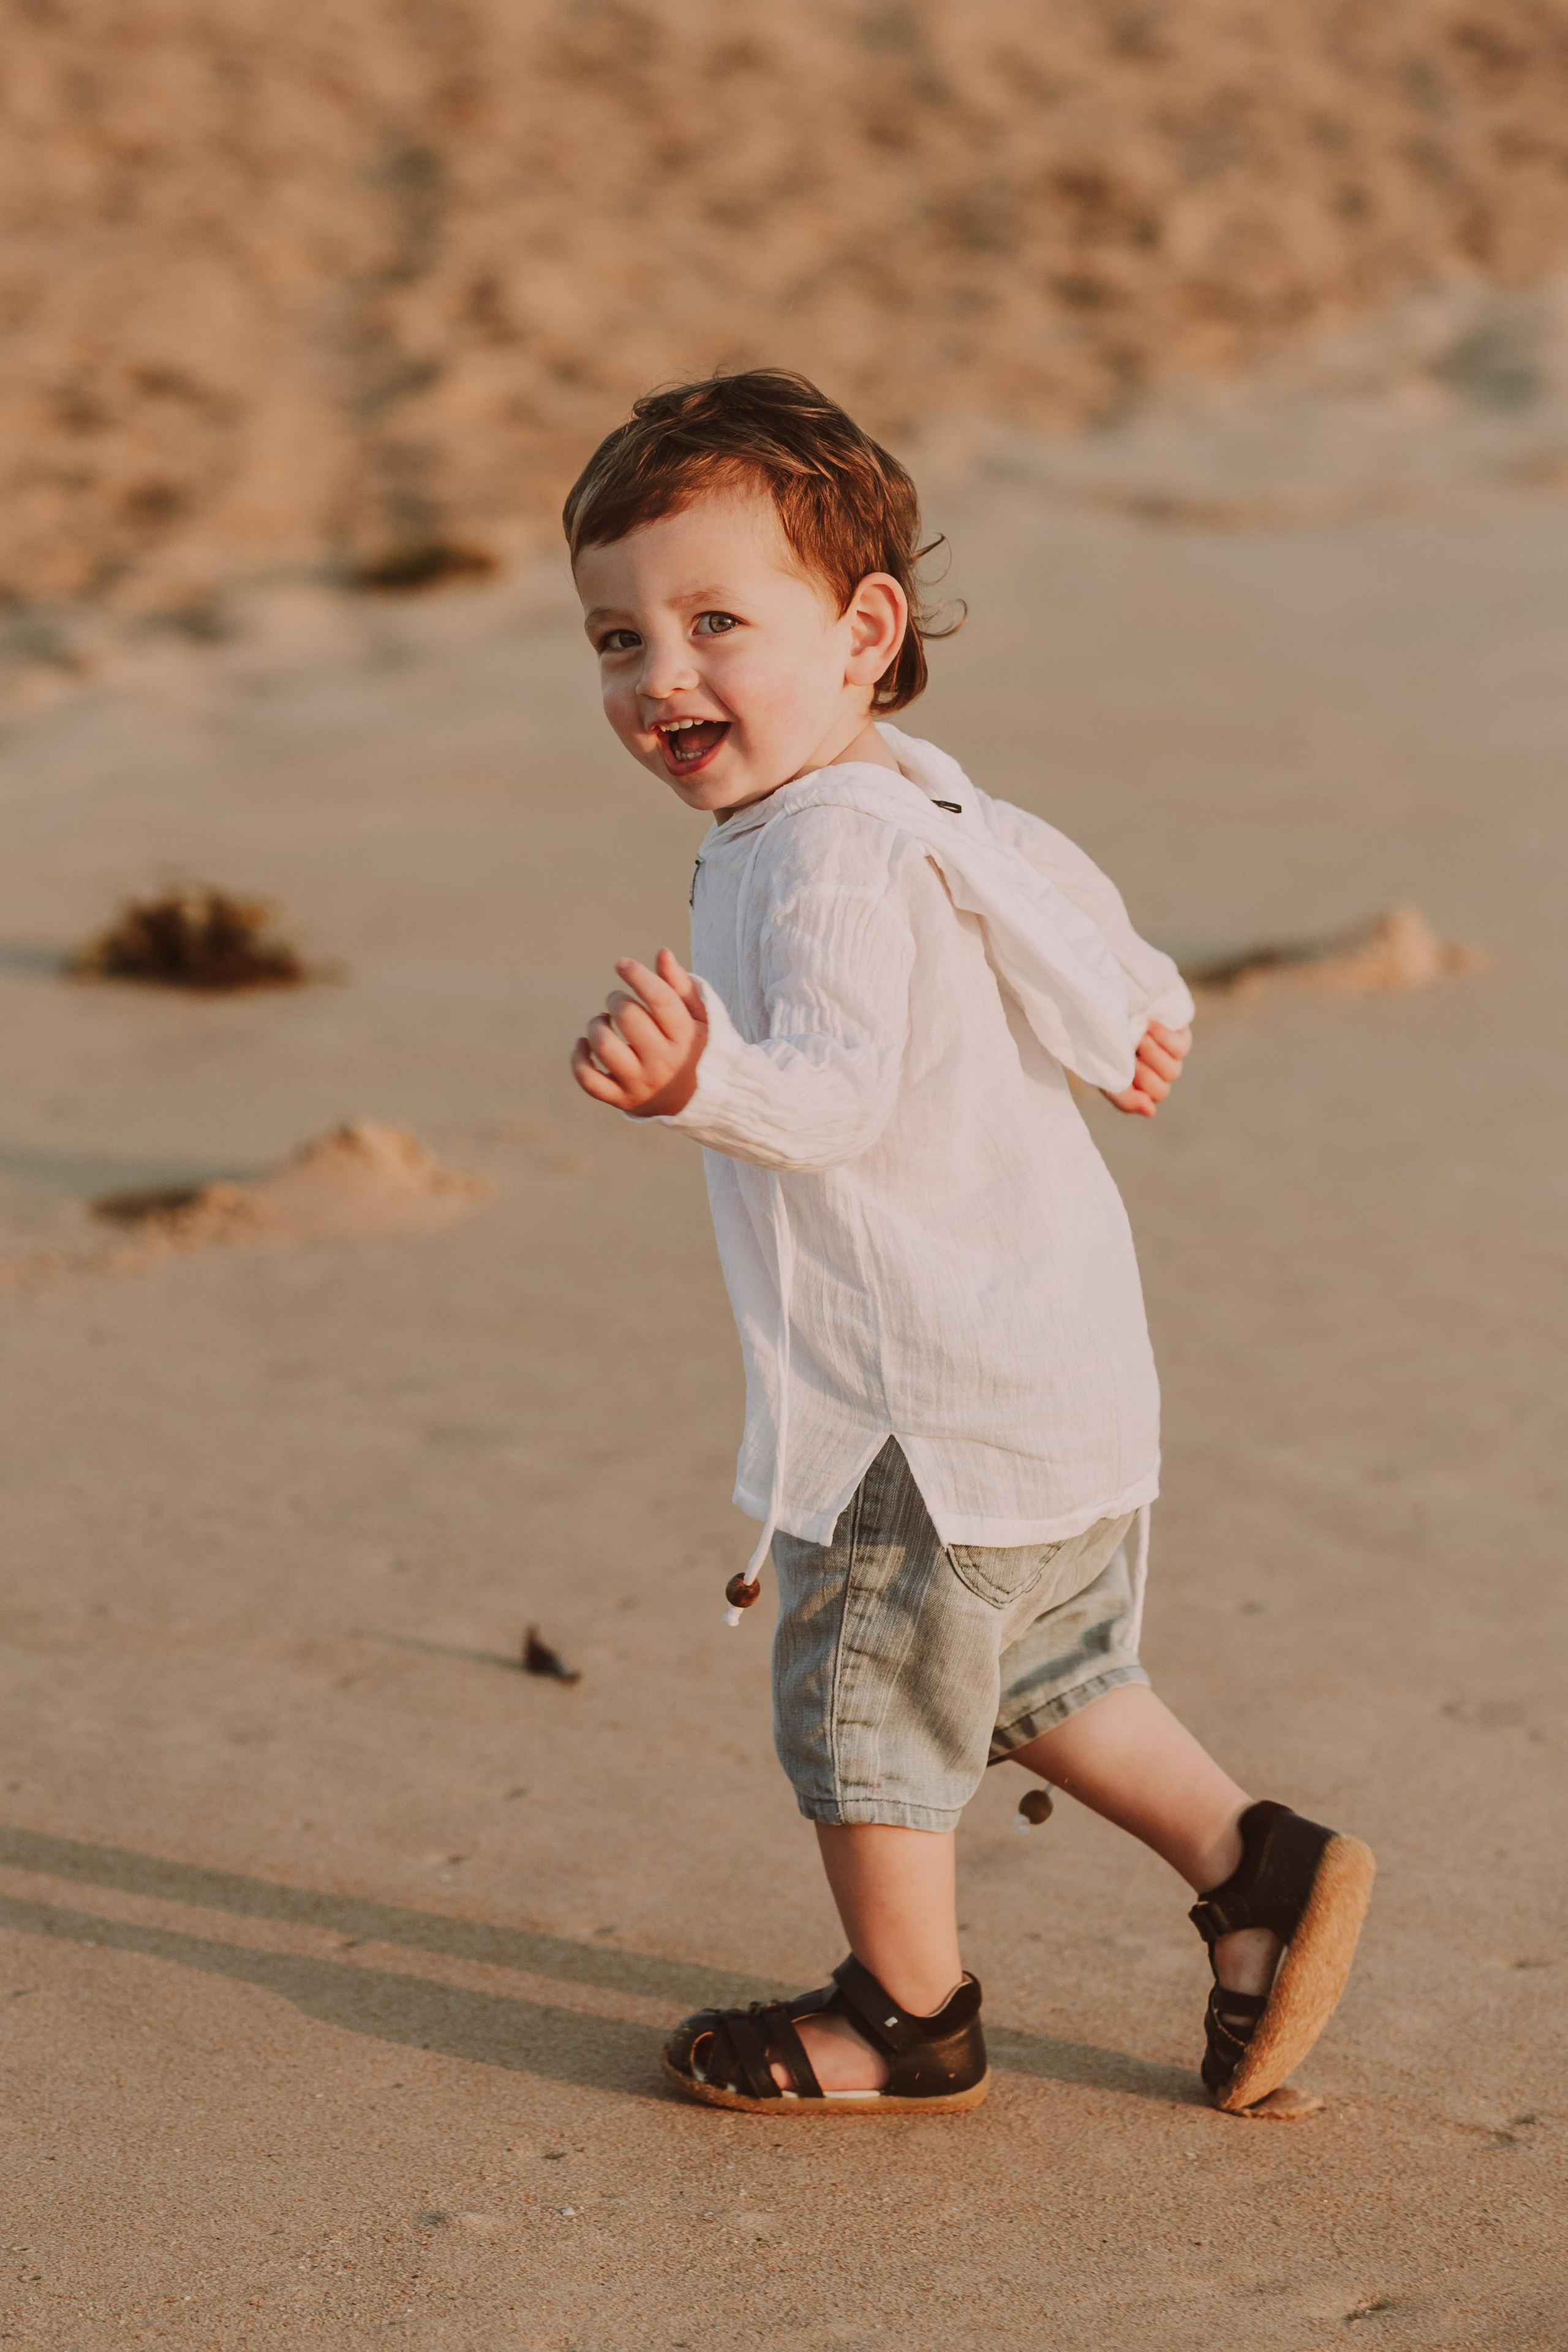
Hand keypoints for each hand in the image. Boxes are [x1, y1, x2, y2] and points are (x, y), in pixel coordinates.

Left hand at [571, 948, 707, 1117]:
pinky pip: (588, 1080)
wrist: (696, 1100)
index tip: (622, 964)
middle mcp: (663, 1062)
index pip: (660, 999)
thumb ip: (680, 986)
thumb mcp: (697, 1017)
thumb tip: (662, 953)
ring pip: (604, 1047)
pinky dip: (579, 1059)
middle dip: (616, 1000)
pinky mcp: (622, 1099)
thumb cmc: (693, 1047)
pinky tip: (584, 1044)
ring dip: (596, 1026)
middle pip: (629, 1018)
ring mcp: (640, 1083)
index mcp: (685, 1037)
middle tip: (618, 1000)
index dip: (637, 975)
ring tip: (603, 1021)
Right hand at [1100, 1019, 1191, 1118]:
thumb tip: (1152, 1112)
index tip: (1121, 1071)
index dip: (1135, 1091)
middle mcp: (1155, 1071)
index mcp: (1136, 1083)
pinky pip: (1181, 1048)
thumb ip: (1124, 1098)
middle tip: (1128, 1052)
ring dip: (1152, 1054)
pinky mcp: (1181, 1034)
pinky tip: (1149, 1024)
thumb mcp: (1103, 1071)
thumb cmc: (1100, 1035)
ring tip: (1138, 1035)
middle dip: (1142, 1072)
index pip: (1147, 1101)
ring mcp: (1169, 1054)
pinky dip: (1164, 1038)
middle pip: (1161, 1090)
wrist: (1105, 997)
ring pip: (1173, 1072)